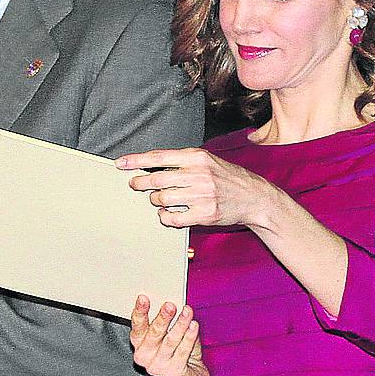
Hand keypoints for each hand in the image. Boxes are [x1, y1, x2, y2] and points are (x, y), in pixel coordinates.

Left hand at [116, 147, 274, 228]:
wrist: (254, 197)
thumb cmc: (227, 178)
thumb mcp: (206, 161)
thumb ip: (182, 162)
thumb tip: (151, 166)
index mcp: (196, 157)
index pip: (158, 157)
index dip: (136, 161)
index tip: (120, 164)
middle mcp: (198, 174)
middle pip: (156, 180)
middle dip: (140, 183)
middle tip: (135, 185)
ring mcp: (202, 195)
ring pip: (162, 199)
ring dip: (156, 201)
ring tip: (160, 200)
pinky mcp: (205, 214)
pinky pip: (173, 218)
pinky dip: (165, 217)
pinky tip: (168, 214)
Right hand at [130, 296, 207, 375]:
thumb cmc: (175, 351)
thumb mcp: (166, 334)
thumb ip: (165, 320)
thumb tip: (170, 303)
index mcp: (139, 343)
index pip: (137, 326)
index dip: (140, 312)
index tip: (143, 298)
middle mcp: (145, 356)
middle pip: (154, 333)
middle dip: (163, 318)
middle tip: (170, 305)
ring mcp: (159, 366)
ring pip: (170, 341)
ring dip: (180, 324)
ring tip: (187, 312)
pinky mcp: (174, 373)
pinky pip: (183, 351)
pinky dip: (190, 337)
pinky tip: (193, 326)